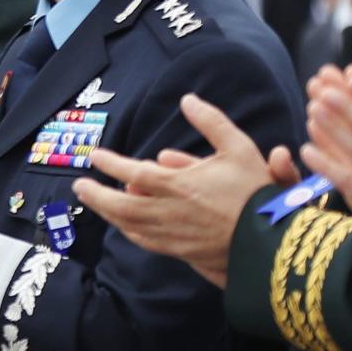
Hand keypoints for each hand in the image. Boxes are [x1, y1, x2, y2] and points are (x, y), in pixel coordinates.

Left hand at [73, 94, 269, 288]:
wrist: (272, 238)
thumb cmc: (256, 190)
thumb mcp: (239, 147)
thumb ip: (211, 122)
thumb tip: (188, 99)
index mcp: (178, 184)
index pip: (132, 172)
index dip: (110, 163)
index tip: (94, 155)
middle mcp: (168, 211)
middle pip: (119, 205)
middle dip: (95, 195)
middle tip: (79, 186)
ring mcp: (171, 234)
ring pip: (128, 224)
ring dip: (108, 212)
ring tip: (96, 201)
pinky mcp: (179, 250)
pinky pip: (144, 240)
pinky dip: (129, 229)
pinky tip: (124, 224)